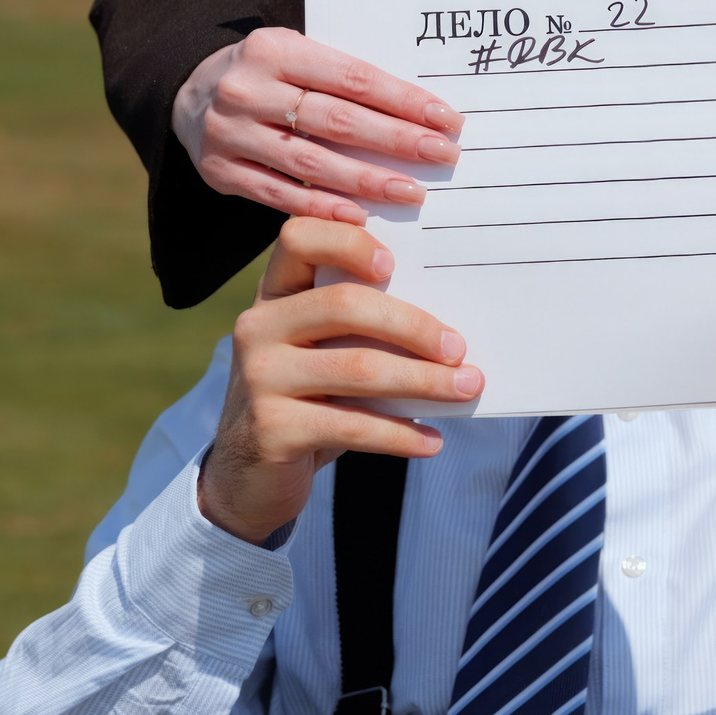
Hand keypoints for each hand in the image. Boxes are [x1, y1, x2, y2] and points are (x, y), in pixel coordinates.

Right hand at [178, 28, 462, 223]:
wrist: (189, 95)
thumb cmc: (269, 76)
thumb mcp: (296, 55)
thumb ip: (343, 78)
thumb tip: (420, 111)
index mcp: (273, 48)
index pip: (352, 77)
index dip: (403, 101)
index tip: (447, 119)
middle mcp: (247, 88)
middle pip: (336, 120)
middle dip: (397, 140)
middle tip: (443, 156)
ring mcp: (230, 133)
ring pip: (310, 162)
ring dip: (367, 180)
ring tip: (411, 192)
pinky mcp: (219, 171)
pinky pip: (278, 195)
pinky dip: (321, 207)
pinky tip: (359, 216)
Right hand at [197, 218, 481, 545]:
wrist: (250, 477)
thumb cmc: (307, 401)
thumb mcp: (322, 353)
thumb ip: (360, 328)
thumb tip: (449, 330)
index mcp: (275, 294)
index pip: (299, 237)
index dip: (346, 240)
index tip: (394, 262)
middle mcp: (258, 326)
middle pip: (344, 304)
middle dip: (413, 325)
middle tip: (459, 349)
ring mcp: (260, 377)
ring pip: (356, 367)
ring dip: (422, 381)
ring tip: (465, 388)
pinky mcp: (270, 428)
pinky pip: (351, 424)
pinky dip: (400, 434)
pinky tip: (432, 440)